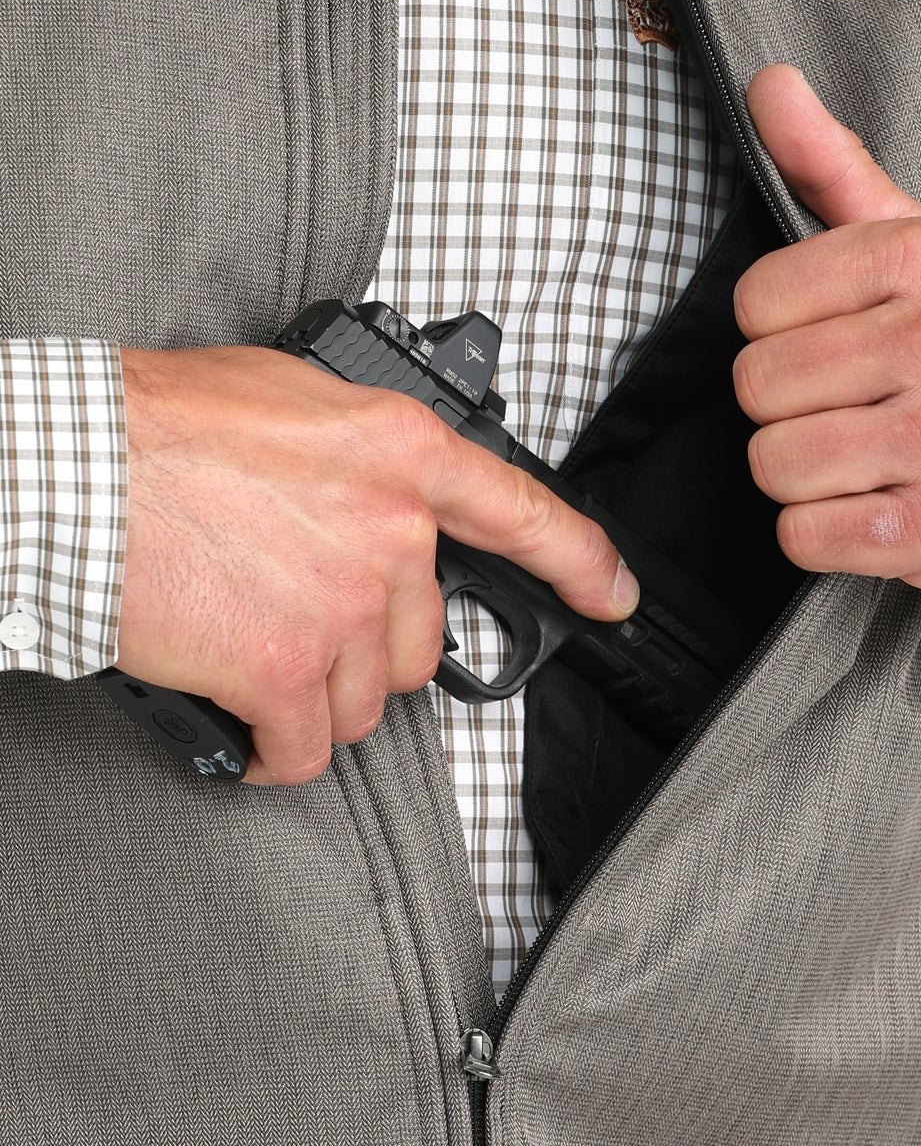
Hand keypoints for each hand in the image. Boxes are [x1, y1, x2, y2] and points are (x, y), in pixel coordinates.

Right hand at [115, 344, 636, 783]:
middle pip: (421, 638)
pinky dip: (274, 751)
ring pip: (365, 701)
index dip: (580, 561)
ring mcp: (344, 602)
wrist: (80, 468)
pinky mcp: (285, 668)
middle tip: (302, 620)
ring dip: (316, 696)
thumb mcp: (296, 398)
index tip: (611, 595)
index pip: (520, 512)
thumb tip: (373, 498)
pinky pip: (304, 749)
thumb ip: (362, 456)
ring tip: (255, 652)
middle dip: (368, 647)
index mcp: (400, 450)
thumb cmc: (162, 422)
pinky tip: (246, 724)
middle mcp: (391, 528)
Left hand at [731, 64, 920, 607]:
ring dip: (802, 473)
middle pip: (756, 385)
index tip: (833, 337)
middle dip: (788, 405)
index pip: (756, 301)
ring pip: (772, 463)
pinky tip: (874, 505)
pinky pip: (802, 536)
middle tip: (852, 404)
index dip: (780, 329)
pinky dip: (823, 533)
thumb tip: (767, 82)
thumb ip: (831, 166)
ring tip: (863, 455)